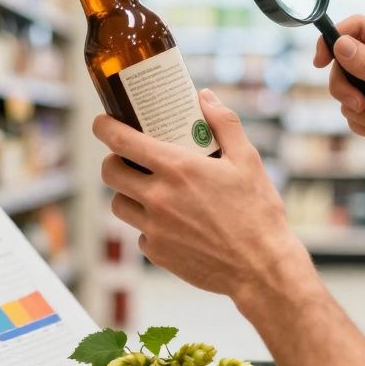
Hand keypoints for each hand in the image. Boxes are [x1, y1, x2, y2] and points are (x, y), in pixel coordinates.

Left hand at [93, 90, 311, 302]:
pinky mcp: (157, 253)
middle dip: (113, 160)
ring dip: (127, 194)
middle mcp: (158, 198)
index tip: (103, 123)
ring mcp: (155, 228)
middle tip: (128, 158)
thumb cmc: (257, 212)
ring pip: (118, 204)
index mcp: (177, 169)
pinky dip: (149, 225)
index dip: (104, 127)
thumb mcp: (247, 160)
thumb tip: (204, 97)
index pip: (121, 141)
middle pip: (110, 172)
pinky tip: (172, 222)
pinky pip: (139, 233)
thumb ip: (224, 123)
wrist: (261, 268)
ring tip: (149, 190)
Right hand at [313, 16, 364, 176]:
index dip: (334, 39)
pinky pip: (353, 108)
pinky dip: (363, 122)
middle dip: (346, 87)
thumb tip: (339, 43)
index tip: (319, 62)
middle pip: (345, 60)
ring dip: (358, 110)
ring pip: (347, 87)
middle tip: (358, 105)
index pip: (358, 26)